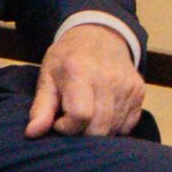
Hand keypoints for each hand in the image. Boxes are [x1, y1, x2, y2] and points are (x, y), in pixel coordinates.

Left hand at [25, 23, 146, 137]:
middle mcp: (109, 79)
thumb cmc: (68, 59)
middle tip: (72, 122)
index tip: (59, 121)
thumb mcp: (48, 77)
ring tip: (87, 117)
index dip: (67, 127)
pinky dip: (113, 128)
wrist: (101, 36)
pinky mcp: (140, 93)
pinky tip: (102, 114)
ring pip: (113, 131)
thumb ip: (41, 108)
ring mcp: (128, 87)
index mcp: (81, 72)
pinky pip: (126, 126)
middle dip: (82, 134)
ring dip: (97, 132)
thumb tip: (32, 133)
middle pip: (99, 128)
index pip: (80, 116)